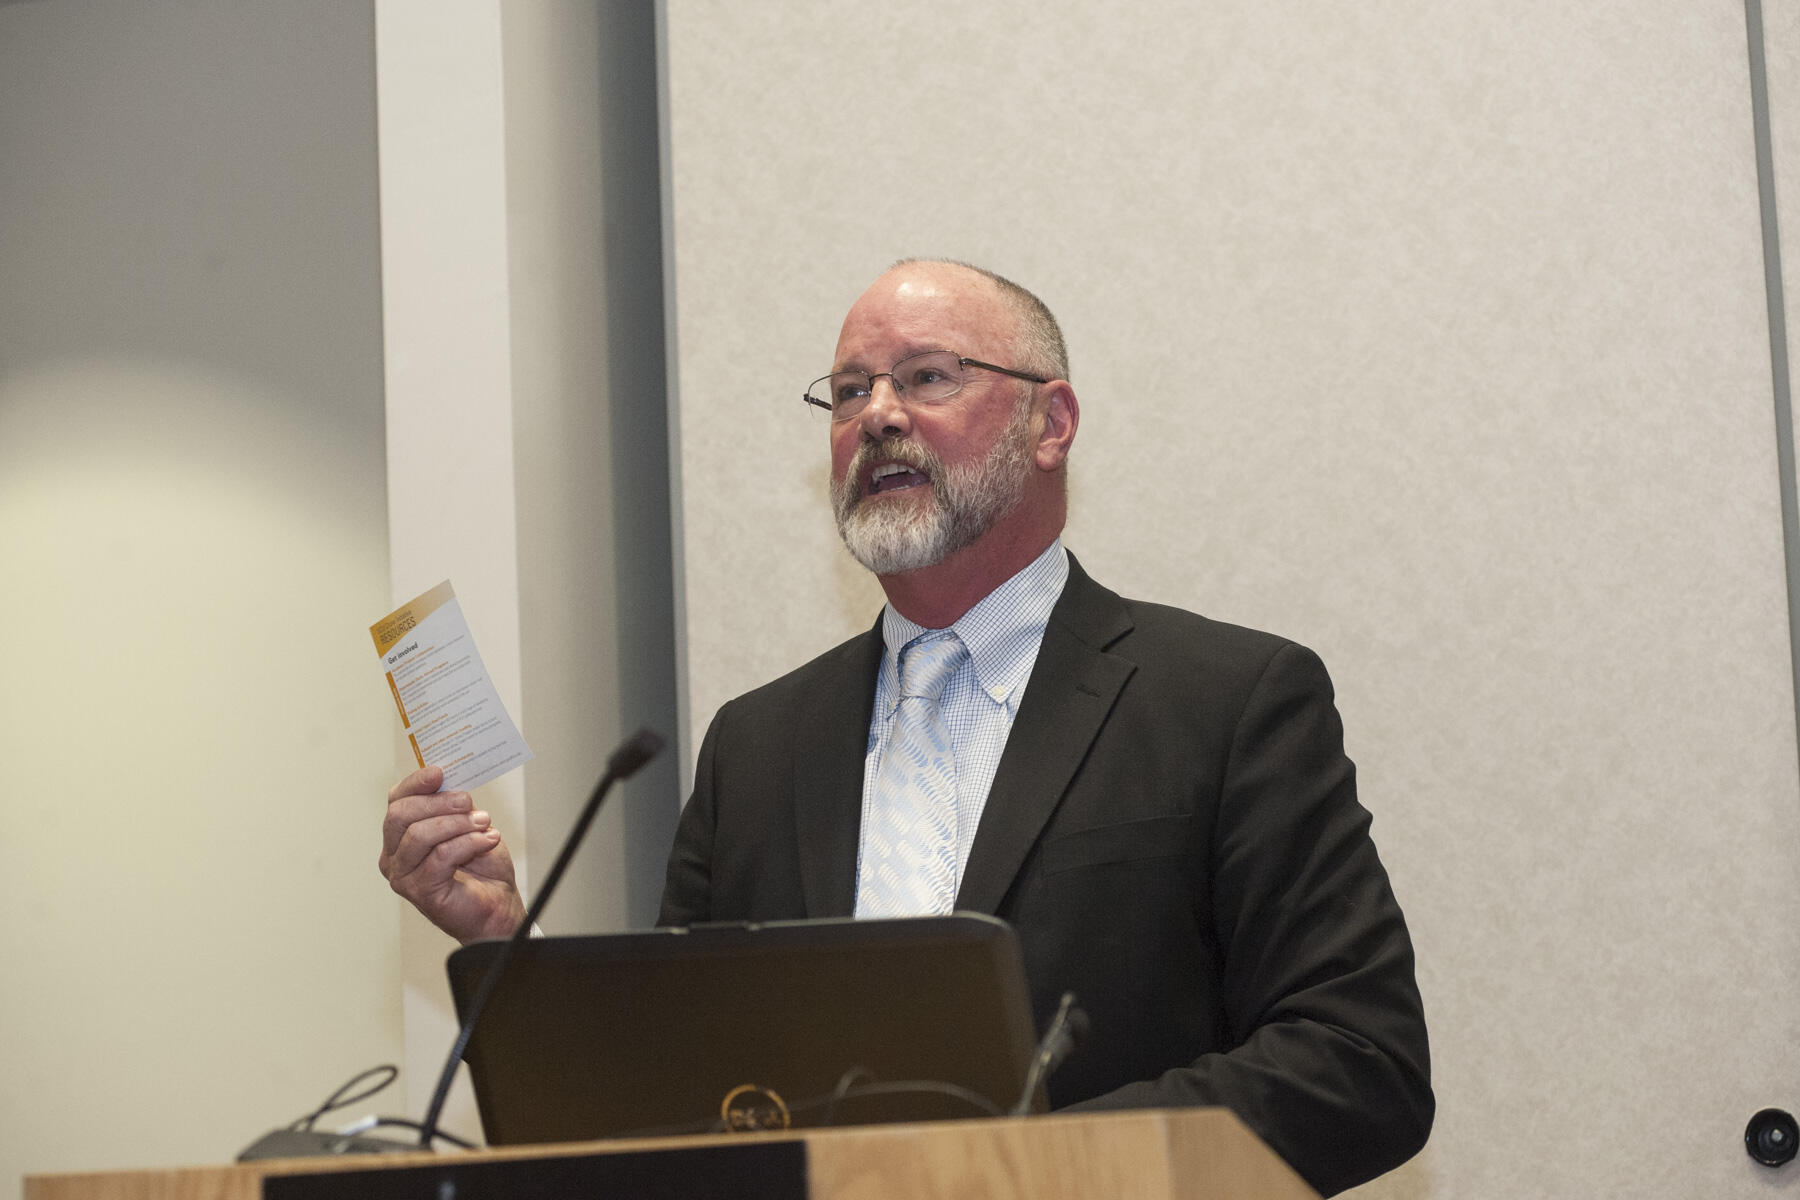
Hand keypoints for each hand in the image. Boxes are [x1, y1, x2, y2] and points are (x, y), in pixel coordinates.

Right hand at [379, 765, 527, 942]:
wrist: (498, 904)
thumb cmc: (481, 867)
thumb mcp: (468, 824)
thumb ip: (454, 804)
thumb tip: (451, 778)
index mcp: (401, 834)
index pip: (397, 800)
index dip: (416, 783)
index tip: (439, 772)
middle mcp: (394, 855)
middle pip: (400, 815)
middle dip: (438, 803)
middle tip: (467, 801)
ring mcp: (403, 875)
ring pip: (419, 835)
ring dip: (456, 824)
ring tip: (483, 823)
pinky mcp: (420, 891)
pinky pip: (440, 856)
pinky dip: (468, 843)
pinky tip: (487, 840)